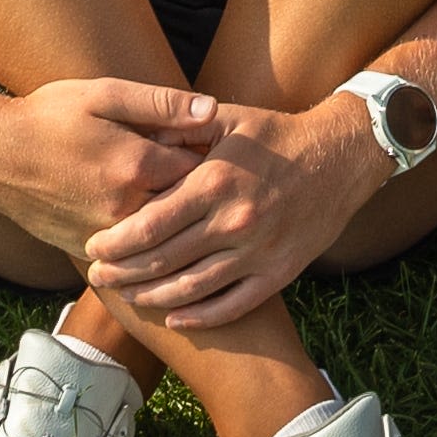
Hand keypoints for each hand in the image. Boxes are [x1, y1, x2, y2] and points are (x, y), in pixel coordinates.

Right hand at [0, 73, 218, 266]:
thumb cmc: (49, 116)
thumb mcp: (105, 94)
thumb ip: (161, 104)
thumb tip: (212, 109)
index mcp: (136, 166)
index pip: (202, 172)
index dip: (213, 159)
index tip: (214, 149)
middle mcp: (124, 208)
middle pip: (187, 210)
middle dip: (199, 195)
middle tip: (206, 179)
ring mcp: (105, 235)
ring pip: (161, 238)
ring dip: (174, 221)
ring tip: (177, 200)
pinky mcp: (86, 249)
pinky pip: (131, 254)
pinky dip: (145, 241)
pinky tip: (146, 220)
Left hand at [79, 88, 376, 331]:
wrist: (343, 156)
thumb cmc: (278, 136)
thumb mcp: (228, 119)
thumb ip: (179, 129)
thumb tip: (134, 140)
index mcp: (215, 183)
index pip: (150, 225)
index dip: (115, 242)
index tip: (93, 246)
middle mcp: (234, 222)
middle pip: (163, 261)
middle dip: (122, 273)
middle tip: (97, 277)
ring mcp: (258, 252)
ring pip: (190, 289)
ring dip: (152, 297)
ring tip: (127, 296)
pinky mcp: (279, 273)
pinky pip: (231, 304)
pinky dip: (198, 317)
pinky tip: (174, 317)